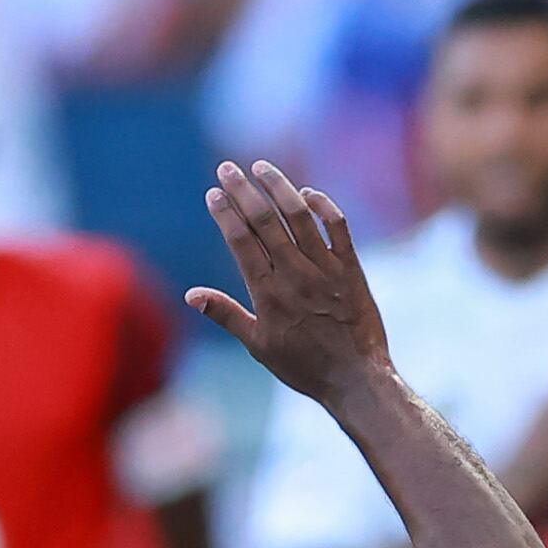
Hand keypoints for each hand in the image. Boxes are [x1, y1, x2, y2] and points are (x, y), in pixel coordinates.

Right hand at [184, 161, 390, 406]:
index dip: (225, 213)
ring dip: (278, 187)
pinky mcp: (351, 269)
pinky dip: (323, 205)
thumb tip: (191, 294)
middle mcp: (295, 275)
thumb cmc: (304, 367)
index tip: (214, 193)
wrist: (357, 380)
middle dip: (242, 191)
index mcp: (268, 293)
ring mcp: (325, 269)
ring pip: (299, 215)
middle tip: (227, 168)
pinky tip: (307, 194)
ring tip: (261, 167)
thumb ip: (226, 315)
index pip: (240, 241)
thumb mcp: (258, 347)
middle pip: (264, 221)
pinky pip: (337, 227)